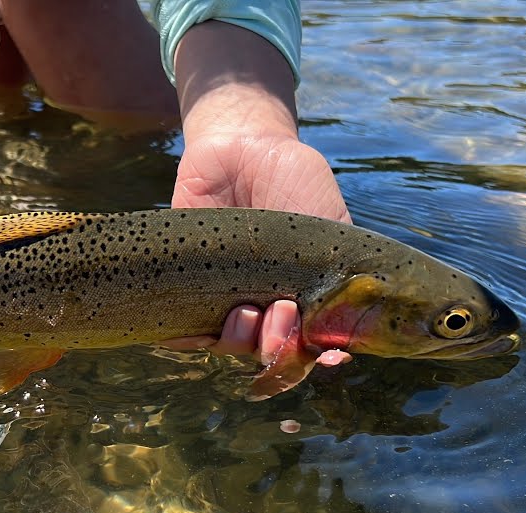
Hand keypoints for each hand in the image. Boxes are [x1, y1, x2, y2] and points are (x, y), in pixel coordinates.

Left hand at [163, 21, 351, 363]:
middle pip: (267, 351)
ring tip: (246, 315)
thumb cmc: (293, 180)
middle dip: (276, 345)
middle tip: (279, 316)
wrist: (242, 143)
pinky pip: (180, 326)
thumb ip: (337, 269)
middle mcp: (264, 305)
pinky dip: (184, 338)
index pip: (309, 343)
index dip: (316, 355)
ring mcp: (224, 298)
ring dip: (239, 341)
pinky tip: (190, 336)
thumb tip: (346, 328)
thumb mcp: (328, 220)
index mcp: (302, 297)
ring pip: (229, 343)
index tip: (329, 354)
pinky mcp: (182, 284)